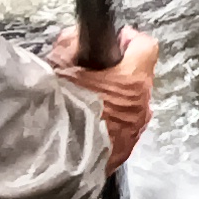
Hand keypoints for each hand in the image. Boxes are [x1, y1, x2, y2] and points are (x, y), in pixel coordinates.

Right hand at [47, 28, 161, 178]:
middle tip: (93, 71)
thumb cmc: (57, 112)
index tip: (114, 39)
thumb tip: (77, 37)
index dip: (129, 39)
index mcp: (131, 81)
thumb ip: (71, 45)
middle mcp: (142, 105)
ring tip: (87, 100)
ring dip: (115, 98)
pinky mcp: (127, 149)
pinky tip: (88, 122)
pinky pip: (125, 127)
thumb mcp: (57, 66)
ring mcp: (137, 129)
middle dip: (119, 70)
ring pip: (132, 103)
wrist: (53, 160)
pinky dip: (111, 121)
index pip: (146, 46)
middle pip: (139, 76)